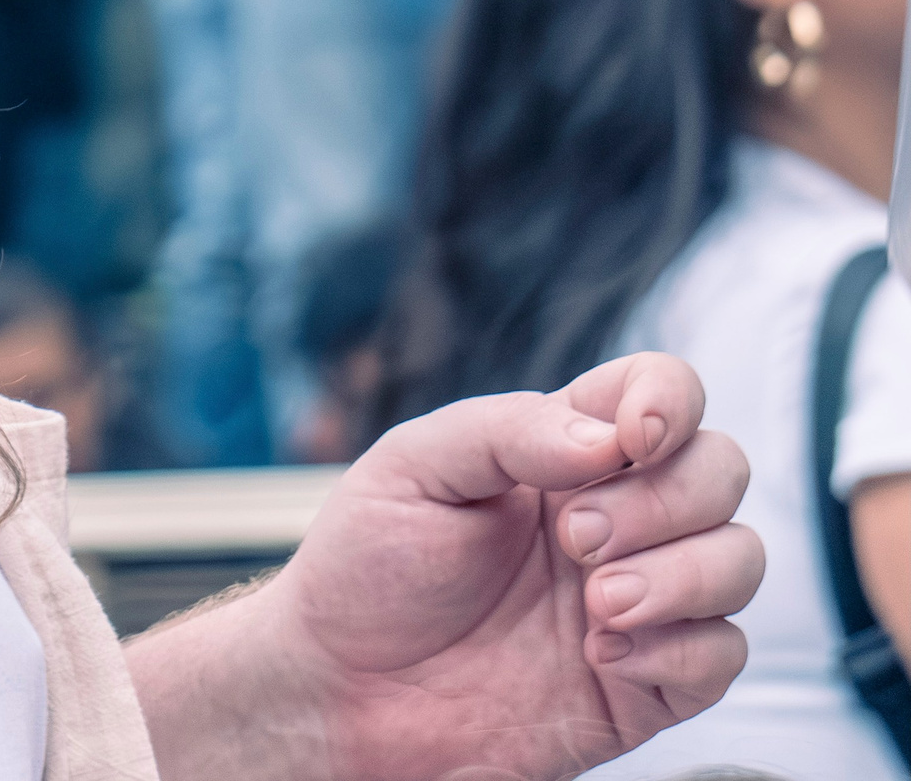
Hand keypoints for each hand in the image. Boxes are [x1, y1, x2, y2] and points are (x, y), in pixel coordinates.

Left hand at [129, 353, 760, 780]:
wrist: (343, 693)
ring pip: (740, 559)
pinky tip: (602, 655)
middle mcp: (612, 513)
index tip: (633, 439)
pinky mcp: (647, 681)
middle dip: (663, 499)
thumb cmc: (366, 569)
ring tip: (594, 604)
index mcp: (558, 449)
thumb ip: (507, 431)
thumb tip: (607, 436)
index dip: (670, 400)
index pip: (660, 390)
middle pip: (719, 469)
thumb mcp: (411, 469)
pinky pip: (723, 655)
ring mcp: (636, 596)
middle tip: (573, 539)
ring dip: (681, 576)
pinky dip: (678, 650)